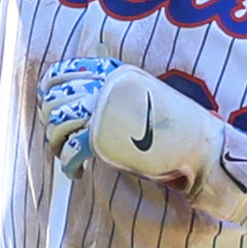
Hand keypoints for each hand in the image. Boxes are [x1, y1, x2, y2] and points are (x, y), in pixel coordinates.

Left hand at [39, 56, 231, 197]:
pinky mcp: (103, 137)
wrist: (198, 146)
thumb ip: (115, 97)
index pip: (60, 73)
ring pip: (58, 123)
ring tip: (70, 158)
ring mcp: (104, 110)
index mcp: (113, 74)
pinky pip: (70, 150)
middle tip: (63, 141)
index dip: (48, 93)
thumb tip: (83, 104)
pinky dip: (69, 166)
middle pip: (54, 100)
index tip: (52, 109)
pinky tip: (79, 174)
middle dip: (51, 124)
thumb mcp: (143, 99)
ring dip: (57, 145)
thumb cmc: (174, 130)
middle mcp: (105, 87)